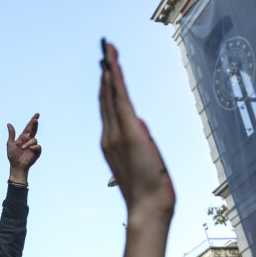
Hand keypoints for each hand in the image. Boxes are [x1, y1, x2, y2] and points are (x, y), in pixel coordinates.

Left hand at [7, 113, 40, 181]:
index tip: (37, 115)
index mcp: (23, 137)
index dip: (33, 121)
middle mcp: (29, 140)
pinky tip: (30, 149)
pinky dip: (34, 147)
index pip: (29, 127)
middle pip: (34, 130)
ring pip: (34, 139)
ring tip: (23, 148)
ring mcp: (33, 146)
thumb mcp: (10, 144)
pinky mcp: (37, 152)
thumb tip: (9, 124)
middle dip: (35, 124)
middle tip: (36, 119)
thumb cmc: (12, 156)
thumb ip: (11, 134)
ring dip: (28, 143)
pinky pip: (38, 146)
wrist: (17, 166)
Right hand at [100, 41, 174, 221]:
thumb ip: (140, 142)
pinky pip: (120, 99)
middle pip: (106, 98)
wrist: (148, 207)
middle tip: (105, 50)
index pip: (108, 110)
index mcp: (111, 144)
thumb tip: (139, 127)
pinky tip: (113, 65)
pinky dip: (116, 79)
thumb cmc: (150, 190)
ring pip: (110, 95)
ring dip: (110, 70)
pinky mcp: (129, 132)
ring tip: (108, 49)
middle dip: (106, 73)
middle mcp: (109, 136)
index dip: (107, 88)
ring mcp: (116, 134)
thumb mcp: (144, 161)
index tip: (107, 69)